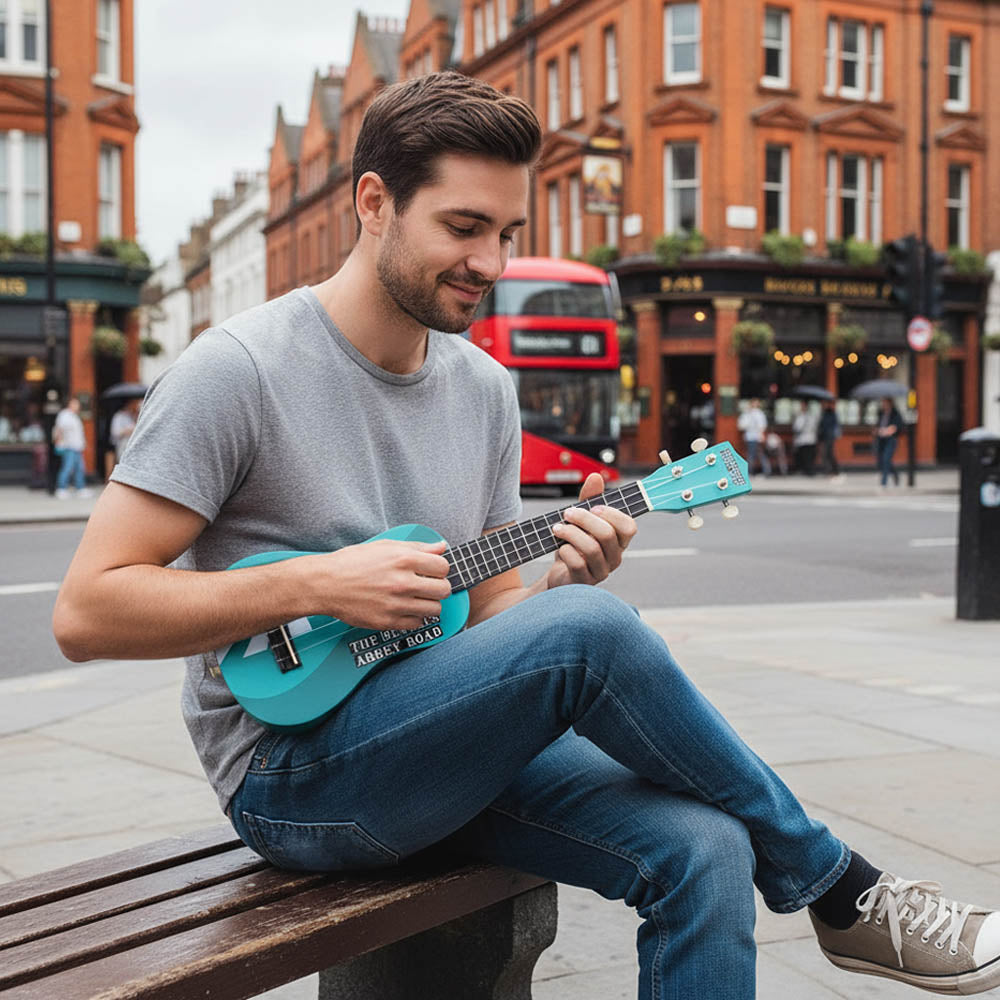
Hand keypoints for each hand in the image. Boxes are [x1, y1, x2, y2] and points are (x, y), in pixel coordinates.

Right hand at [309, 539, 451, 631]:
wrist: (325, 584)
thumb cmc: (351, 563)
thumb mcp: (385, 546)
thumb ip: (417, 547)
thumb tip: (440, 547)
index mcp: (403, 559)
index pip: (443, 567)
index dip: (439, 569)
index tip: (433, 572)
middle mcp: (402, 582)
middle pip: (443, 590)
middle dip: (438, 587)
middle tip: (428, 586)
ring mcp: (396, 603)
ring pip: (434, 609)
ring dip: (429, 604)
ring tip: (417, 599)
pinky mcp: (387, 621)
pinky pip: (417, 623)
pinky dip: (414, 617)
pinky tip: (405, 609)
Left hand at [545, 473, 636, 587]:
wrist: (559, 575)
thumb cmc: (574, 546)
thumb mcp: (581, 522)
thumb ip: (588, 500)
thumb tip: (596, 476)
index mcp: (618, 541)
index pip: (629, 527)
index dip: (612, 514)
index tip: (593, 507)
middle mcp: (614, 557)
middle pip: (607, 534)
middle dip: (584, 519)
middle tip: (567, 513)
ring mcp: (601, 571)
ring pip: (591, 548)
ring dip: (570, 533)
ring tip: (557, 528)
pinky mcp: (584, 582)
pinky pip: (577, 563)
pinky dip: (565, 551)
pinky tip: (560, 548)